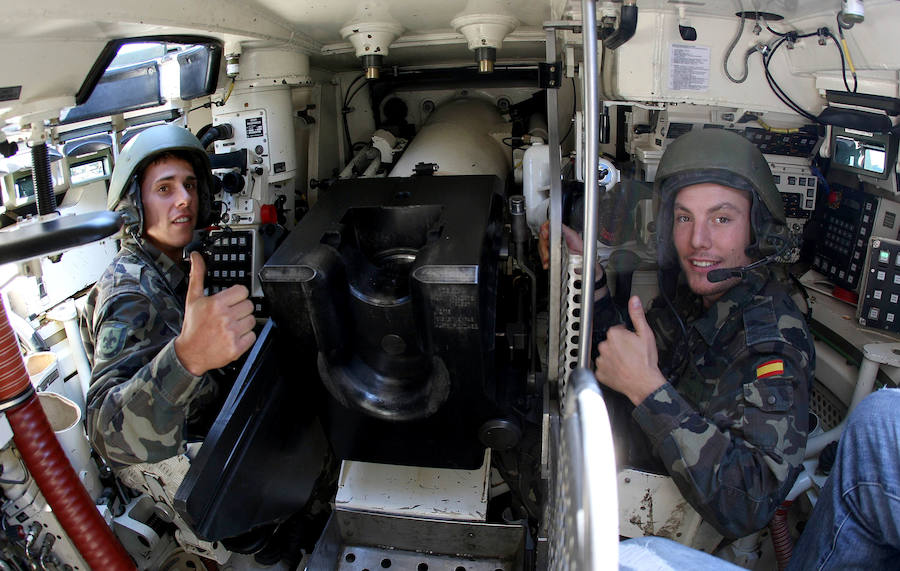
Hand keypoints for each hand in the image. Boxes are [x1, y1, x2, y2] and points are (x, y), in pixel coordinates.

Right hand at [175, 252, 256, 375]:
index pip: (242, 291)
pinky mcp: (237, 347)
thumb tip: (196, 256)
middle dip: (241, 309)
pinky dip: (246, 336)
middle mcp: (225, 318)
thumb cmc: (193, 326)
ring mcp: (232, 333)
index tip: (232, 300)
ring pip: (253, 320)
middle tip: (230, 314)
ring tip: (231, 325)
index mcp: (216, 304)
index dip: (238, 295)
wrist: (190, 353)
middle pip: (249, 305)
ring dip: (244, 322)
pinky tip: (234, 335)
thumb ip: (198, 275)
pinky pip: (253, 336)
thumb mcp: (193, 298)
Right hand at [539, 221, 606, 296]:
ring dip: (543, 255)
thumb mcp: (576, 239)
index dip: (545, 229)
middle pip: (543, 239)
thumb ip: (567, 231)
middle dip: (543, 246)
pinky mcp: (553, 259)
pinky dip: (544, 262)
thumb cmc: (585, 254)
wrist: (586, 269)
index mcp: (562, 234)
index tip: (545, 234)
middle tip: (547, 252)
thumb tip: (558, 225)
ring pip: (542, 249)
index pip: (549, 227)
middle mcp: (557, 241)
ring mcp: (554, 250)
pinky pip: (544, 259)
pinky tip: (547, 264)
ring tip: (547, 260)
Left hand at [594, 296, 665, 404]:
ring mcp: (601, 360)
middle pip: (610, 342)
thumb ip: (637, 315)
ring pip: (606, 355)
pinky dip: (609, 369)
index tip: (632, 342)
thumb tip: (634, 300)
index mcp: (614, 334)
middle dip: (619, 346)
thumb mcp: (645, 334)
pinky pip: (603, 368)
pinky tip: (620, 370)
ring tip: (626, 363)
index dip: (626, 335)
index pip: (617, 330)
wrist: (644, 383)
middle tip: (631, 353)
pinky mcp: (600, 373)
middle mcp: (604, 346)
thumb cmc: (646, 361)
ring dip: (613, 357)